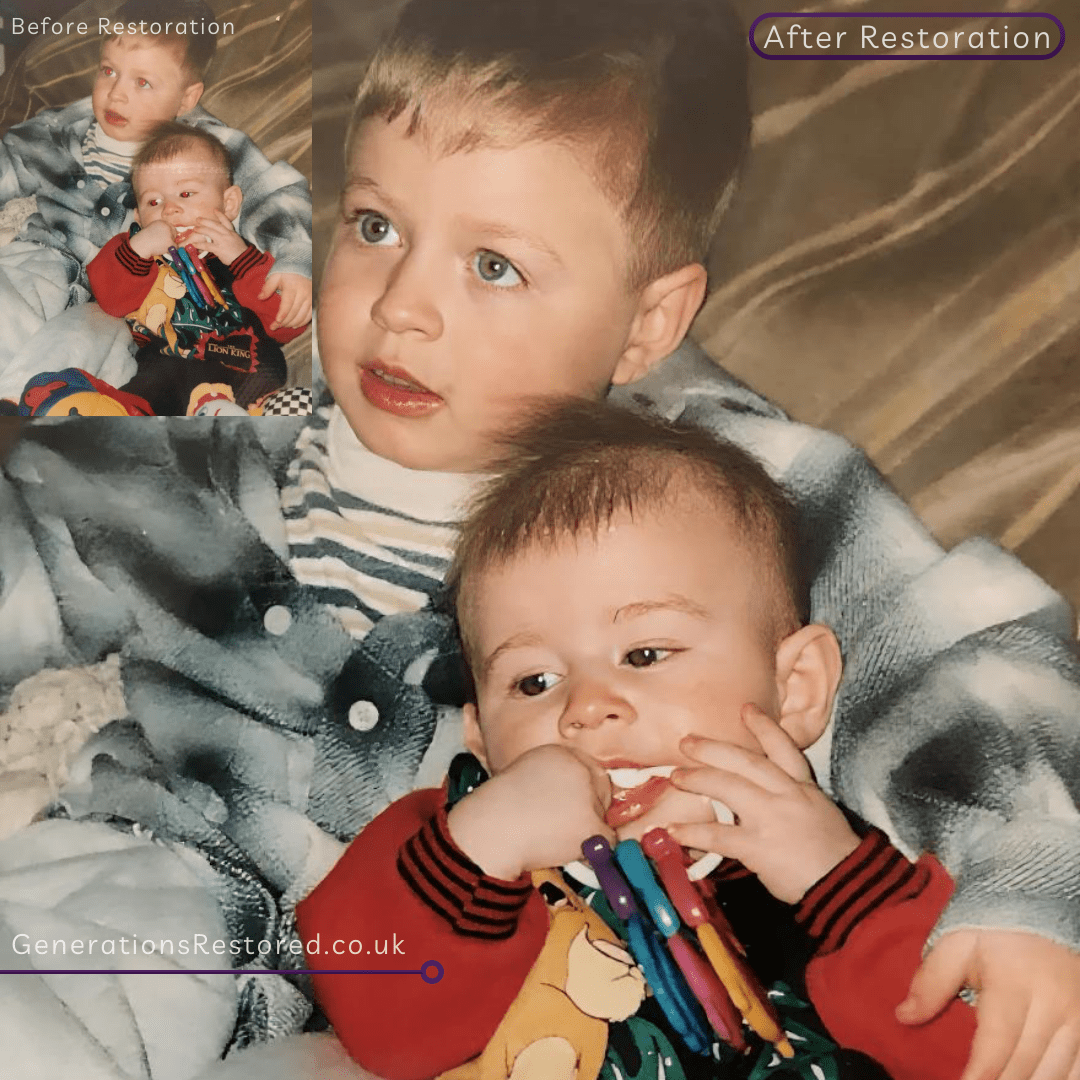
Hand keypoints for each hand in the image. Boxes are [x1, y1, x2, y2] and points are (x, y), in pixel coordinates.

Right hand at [129, 220, 175, 258]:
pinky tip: (164, 248)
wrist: (141, 244)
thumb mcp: (152, 228)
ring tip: (160, 244)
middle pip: (174, 233)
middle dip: (170, 238)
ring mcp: (169, 234)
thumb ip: (161, 229)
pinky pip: (175, 246)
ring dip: (169, 243)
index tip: (164, 236)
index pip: (171, 227)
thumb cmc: (145, 238)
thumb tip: (170, 234)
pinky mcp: (170, 242)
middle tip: (162, 241)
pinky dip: (171, 249)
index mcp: (161, 222)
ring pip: (174, 240)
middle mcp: (166, 226)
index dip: (169, 232)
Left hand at [192, 209, 247, 265]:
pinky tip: (194, 244)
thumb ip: (229, 236)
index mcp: (232, 232)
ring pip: (209, 232)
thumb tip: (220, 236)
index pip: (226, 221)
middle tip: (198, 219)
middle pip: (214, 225)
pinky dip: (199, 245)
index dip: (220, 215)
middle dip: (205, 221)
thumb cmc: (241, 252)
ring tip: (195, 229)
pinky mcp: (218, 249)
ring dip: (201, 230)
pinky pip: (207, 245)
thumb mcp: (237, 240)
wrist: (244, 260)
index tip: (215, 210)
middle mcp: (226, 234)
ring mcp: (222, 241)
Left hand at [259, 271, 312, 330]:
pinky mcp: (314, 302)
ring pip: (301, 316)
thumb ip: (267, 287)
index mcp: (292, 287)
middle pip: (294, 312)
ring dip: (291, 324)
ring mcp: (310, 299)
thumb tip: (260, 298)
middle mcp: (303, 293)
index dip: (282, 314)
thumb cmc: (287, 273)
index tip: (276, 322)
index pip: (288, 304)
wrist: (302, 267)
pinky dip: (301, 323)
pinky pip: (309, 316)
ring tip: (282, 326)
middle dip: (284, 322)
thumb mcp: (275, 276)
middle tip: (274, 327)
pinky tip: (293, 325)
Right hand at [447, 744, 613, 880]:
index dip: (583, 787)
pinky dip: (595, 848)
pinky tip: (576, 850)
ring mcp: (586, 795)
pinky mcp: (590, 822)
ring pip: (604, 814)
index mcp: (558, 753)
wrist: (489, 832)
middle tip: (566, 823)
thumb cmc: (497, 812)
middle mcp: (576, 767)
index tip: (573, 803)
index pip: (587, 766)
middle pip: (602, 786)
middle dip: (591, 805)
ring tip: (556, 836)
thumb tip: (574, 799)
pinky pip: (607, 839)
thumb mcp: (523, 776)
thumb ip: (551, 779)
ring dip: (587, 827)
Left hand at [666, 704, 859, 903]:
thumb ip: (789, 795)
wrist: (846, 884)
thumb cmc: (832, 852)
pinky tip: (674, 832)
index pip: (783, 748)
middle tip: (687, 742)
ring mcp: (770, 819)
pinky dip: (693, 833)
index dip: (764, 727)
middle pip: (746, 762)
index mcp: (802, 787)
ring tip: (675, 777)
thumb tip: (757, 790)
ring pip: (728, 787)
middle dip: (713, 749)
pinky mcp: (757, 846)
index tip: (745, 708)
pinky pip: (718, 835)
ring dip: (698, 780)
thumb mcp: (818, 811)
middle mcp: (786, 795)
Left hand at [897, 929, 1079, 1079]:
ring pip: (1057, 1072)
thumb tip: (904, 1016)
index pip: (996, 1043)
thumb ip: (931, 980)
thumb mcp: (956, 943)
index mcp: (1014, 983)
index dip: (979, 1075)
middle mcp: (1052, 1005)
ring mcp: (1078, 1016)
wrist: (1041, 903)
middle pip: (1025, 1064)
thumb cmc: (992, 927)